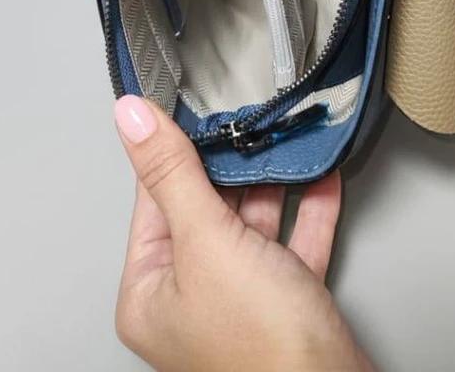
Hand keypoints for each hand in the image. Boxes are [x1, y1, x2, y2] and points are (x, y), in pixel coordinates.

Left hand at [114, 96, 373, 371]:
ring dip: (274, 183)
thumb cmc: (262, 347)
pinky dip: (308, 210)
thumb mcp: (207, 242)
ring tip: (287, 140)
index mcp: (150, 290)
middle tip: (249, 121)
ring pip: (253, 224)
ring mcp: (239, 302)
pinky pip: (294, 243)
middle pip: (207, 207)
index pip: (155, 199)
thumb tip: (133, 118)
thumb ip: (173, 174)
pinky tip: (321, 177)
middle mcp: (190, 298)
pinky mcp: (286, 303)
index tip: (193, 107)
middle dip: (234, 165)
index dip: (176, 150)